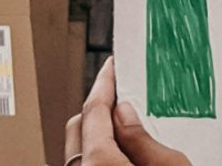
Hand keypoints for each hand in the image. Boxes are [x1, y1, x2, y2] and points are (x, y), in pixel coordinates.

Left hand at [66, 59, 190, 165]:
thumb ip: (143, 139)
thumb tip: (124, 112)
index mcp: (100, 163)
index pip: (93, 111)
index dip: (104, 83)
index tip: (112, 66)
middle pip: (78, 127)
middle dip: (98, 108)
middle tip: (122, 95)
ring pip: (79, 149)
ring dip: (97, 133)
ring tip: (127, 126)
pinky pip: (86, 165)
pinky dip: (98, 153)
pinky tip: (123, 153)